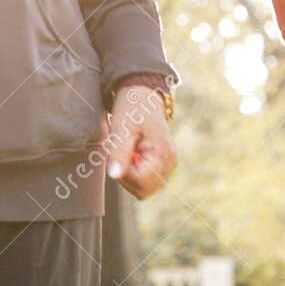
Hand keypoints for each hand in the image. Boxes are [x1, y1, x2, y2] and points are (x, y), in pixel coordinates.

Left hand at [101, 84, 176, 198]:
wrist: (142, 94)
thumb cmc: (132, 109)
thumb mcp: (122, 129)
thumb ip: (119, 153)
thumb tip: (114, 176)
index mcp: (164, 156)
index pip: (140, 184)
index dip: (123, 174)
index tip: (117, 154)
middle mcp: (170, 164)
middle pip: (142, 191)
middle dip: (126, 177)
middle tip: (120, 152)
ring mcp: (167, 166)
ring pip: (142, 189)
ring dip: (128, 175)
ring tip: (125, 151)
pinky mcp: (161, 166)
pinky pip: (143, 181)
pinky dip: (132, 172)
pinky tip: (129, 154)